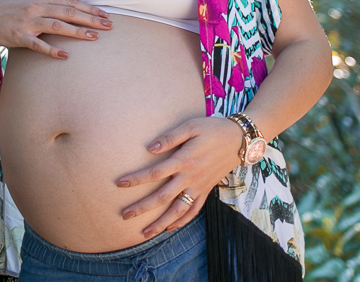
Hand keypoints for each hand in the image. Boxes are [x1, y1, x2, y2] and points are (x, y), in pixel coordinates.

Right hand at [0, 0, 112, 58]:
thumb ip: (48, 4)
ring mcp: (27, 22)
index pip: (70, 2)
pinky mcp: (19, 37)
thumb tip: (70, 9)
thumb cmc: (8, 11)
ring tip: (94, 37)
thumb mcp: (29, 1)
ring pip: (57, 26)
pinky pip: (38, 44)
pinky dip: (52, 50)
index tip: (105, 15)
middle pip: (68, 12)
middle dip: (91, 19)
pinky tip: (65, 56)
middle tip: (109, 26)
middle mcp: (36, 8)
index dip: (89, 8)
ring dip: (77, 31)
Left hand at [115, 116, 242, 237]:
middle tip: (124, 215)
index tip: (119, 183)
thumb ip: (170, 137)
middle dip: (143, 208)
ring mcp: (199, 187)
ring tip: (145, 233)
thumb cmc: (212, 129)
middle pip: (163, 197)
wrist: (240, 140)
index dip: (136, 179)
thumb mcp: (190, 126)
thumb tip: (149, 149)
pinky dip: (182, 221)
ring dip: (161, 222)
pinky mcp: (206, 190)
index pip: (155, 173)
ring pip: (178, 210)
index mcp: (184, 161)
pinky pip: (194, 210)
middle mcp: (190, 178)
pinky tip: (170, 227)